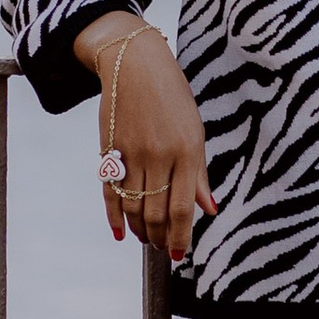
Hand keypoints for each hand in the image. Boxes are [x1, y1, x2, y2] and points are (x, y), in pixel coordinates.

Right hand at [75, 17, 216, 263]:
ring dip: (139, 230)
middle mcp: (158, 155)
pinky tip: (121, 233)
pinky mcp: (108, 151)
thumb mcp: (196, 131)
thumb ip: (200, 174)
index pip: (182, 207)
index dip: (180, 236)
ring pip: (133, 207)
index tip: (180, 255)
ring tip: (146, 240)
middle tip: (163, 249)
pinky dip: (114, 217)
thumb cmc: (172, 96)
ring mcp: (131, 154)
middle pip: (155, 212)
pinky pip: (109, 193)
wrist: (134, 63)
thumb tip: (210, 209)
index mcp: (186, 150)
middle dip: (160, 238)